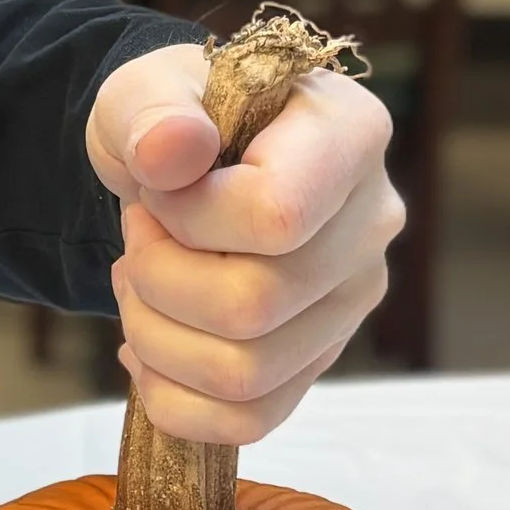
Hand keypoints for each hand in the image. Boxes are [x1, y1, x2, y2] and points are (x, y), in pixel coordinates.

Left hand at [86, 43, 402, 444]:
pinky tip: (147, 348)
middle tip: (137, 240)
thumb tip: (173, 148)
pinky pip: (249, 419)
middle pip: (255, 306)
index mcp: (350, 136)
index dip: (187, 218)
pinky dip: (175, 397)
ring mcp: (351, 300)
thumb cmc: (171, 119)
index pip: (276, 217)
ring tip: (137, 285)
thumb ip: (151, 109)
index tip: (156, 189)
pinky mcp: (319, 357)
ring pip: (245, 373)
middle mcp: (372, 224)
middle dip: (157, 281)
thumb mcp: (142, 91)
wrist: (176, 166)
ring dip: (155, 337)